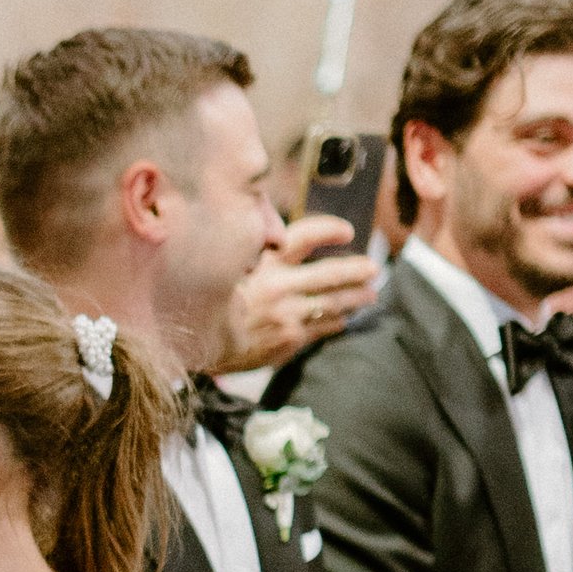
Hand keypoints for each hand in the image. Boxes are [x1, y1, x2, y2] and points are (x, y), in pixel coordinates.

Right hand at [225, 216, 376, 369]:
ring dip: (356, 298)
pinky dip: (336, 322)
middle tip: (373, 269)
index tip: (347, 232)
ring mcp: (287, 314)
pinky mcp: (289, 339)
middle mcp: (279, 286)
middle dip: (355, 270)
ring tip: (370, 295)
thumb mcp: (230, 267)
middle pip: (330, 273)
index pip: (305, 237)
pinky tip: (344, 320)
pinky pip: (322, 328)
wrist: (199, 341)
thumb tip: (283, 243)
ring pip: (333, 303)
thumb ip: (258, 254)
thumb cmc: (212, 301)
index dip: (330, 231)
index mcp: (264, 263)